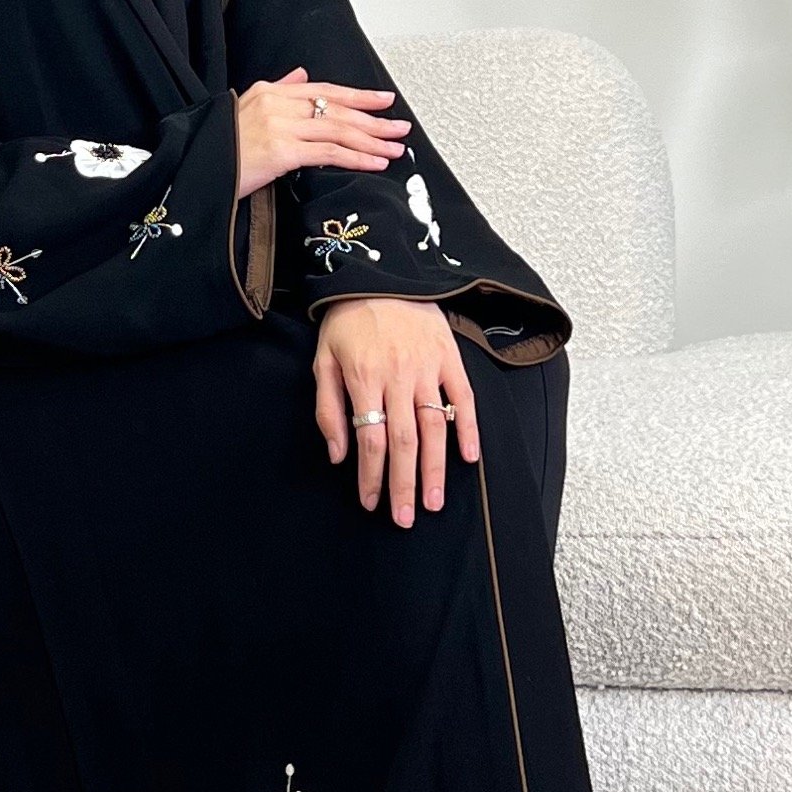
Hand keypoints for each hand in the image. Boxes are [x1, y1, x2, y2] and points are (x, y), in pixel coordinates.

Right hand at [234, 68, 409, 201]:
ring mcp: (280, 127)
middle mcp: (278, 104)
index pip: (324, 90)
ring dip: (373, 140)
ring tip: (396, 148)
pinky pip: (329, 153)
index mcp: (271, 92)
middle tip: (401, 127)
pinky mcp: (281, 151)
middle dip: (374, 119)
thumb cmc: (220, 146)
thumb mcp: (246, 107)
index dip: (358, 95)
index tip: (384, 100)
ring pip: (339, 129)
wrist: (195, 169)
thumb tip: (301, 74)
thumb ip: (278, 89)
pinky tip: (375, 162)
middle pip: (338, 108)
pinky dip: (357, 157)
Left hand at [311, 297, 478, 527]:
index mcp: (363, 376)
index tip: (372, 503)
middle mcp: (398, 375)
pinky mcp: (450, 358)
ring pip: (434, 427)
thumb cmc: (347, 322)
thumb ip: (328, 408)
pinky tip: (469, 459)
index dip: (371, 475)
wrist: (380, 273)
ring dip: (435, 468)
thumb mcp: (323, 359)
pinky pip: (464, 399)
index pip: (369, 438)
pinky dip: (469, 429)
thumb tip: (338, 455)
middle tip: (405, 517)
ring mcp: (428, 367)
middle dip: (404, 483)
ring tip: (433, 502)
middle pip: (403, 440)